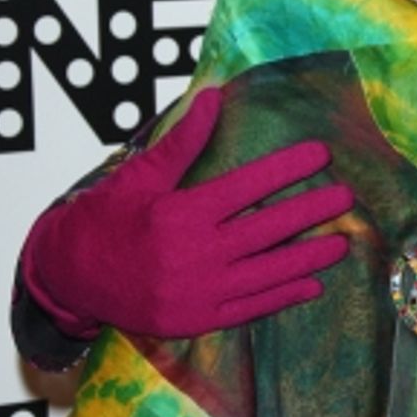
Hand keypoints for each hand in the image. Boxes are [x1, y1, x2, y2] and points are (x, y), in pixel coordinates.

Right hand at [22, 87, 353, 337]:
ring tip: (342, 244)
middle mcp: (193, 254)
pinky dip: (283, 296)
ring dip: (308, 258)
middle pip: (267, 229)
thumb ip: (182, 141)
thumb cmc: (104, 220)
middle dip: (311, 211)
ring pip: (267, 272)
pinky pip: (251, 308)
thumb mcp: (139, 176)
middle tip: (346, 197)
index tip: (320, 154)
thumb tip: (211, 97)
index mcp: (181, 213)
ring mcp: (198, 291)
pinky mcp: (198, 319)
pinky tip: (311, 285)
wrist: (70, 277)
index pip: (247, 185)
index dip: (287, 168)